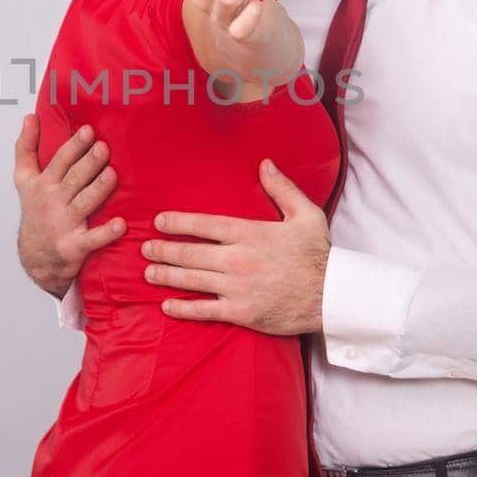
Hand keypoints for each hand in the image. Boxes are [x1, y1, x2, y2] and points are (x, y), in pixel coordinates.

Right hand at [13, 115, 125, 297]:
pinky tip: (121, 224)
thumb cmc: (36, 211)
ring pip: (84, 204)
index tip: (88, 131)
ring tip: (112, 175)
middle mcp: (54, 202)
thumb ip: (26, 148)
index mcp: (44, 184)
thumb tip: (30, 117)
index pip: (60, 161)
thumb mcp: (24, 179)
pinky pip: (92, 239)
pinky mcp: (75, 246)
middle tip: (103, 148)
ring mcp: (65, 224)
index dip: (74, 146)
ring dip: (98, 190)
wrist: (36, 256)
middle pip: (73, 179)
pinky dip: (106, 233)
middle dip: (88, 163)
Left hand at [140, 159, 329, 334]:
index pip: (205, 224)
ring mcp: (237, 287)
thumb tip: (265, 164)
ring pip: (192, 280)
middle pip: (191, 252)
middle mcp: (238, 259)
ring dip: (166, 275)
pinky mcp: (241, 312)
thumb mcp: (306, 214)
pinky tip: (167, 305)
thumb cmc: (318, 255)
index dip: (178, 222)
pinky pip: (205, 311)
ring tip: (148, 272)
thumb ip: (282, 188)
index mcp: (250, 233)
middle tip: (145, 248)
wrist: (332, 295)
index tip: (160, 221)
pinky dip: (183, 308)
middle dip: (164, 250)